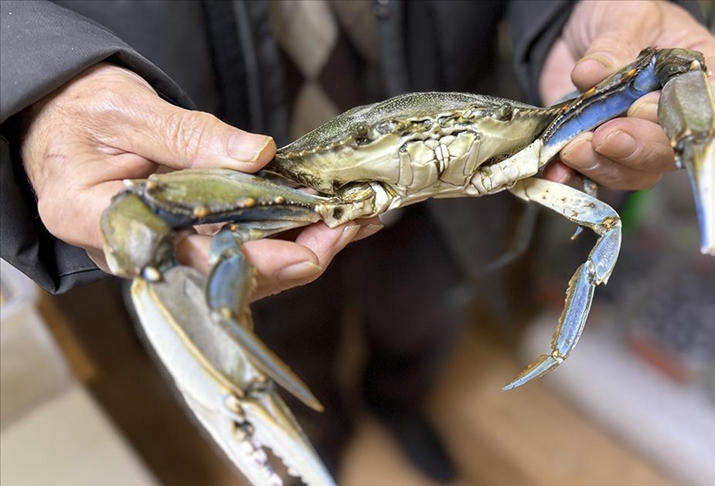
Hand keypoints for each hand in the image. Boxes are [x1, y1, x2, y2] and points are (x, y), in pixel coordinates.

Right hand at [20, 63, 380, 298]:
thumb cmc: (77, 115)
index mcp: (103, 223)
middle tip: (350, 225)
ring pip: (246, 263)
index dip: (251, 261)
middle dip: (298, 254)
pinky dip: (291, 228)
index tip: (305, 252)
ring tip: (358, 219)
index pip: (186, 258)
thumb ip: (187, 135)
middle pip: (228, 272)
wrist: (60, 122)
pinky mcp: (194, 237)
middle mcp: (142, 251)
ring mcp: (171, 249)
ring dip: (306, 243)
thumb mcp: (125, 110)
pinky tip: (334, 216)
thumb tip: (257, 155)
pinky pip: (247, 243)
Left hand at [538, 0, 714, 189]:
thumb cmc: (623, 17)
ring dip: (604, 166)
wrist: (579, 31)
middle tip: (604, 137)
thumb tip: (593, 73)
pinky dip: (575, 176)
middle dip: (636, 149)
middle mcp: (676, 118)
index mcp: (702, 77)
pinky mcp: (605, 153)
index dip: (682, 118)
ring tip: (573, 149)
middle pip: (672, 152)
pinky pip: (597, 176)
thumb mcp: (625, 16)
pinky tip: (557, 169)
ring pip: (635, 172)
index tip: (642, 108)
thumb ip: (614, 44)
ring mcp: (641, 140)